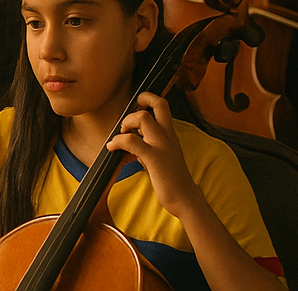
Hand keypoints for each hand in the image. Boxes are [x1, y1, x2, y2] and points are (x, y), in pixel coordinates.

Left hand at [106, 92, 198, 216]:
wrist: (186, 199)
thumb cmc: (172, 179)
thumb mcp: (161, 155)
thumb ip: (149, 144)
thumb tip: (130, 139)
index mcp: (169, 134)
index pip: (163, 106)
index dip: (149, 99)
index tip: (137, 108)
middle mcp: (167, 136)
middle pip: (160, 103)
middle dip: (142, 99)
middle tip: (131, 117)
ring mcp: (161, 146)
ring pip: (143, 118)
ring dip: (127, 122)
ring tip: (121, 134)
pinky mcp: (154, 158)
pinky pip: (131, 141)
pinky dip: (117, 141)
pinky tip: (112, 148)